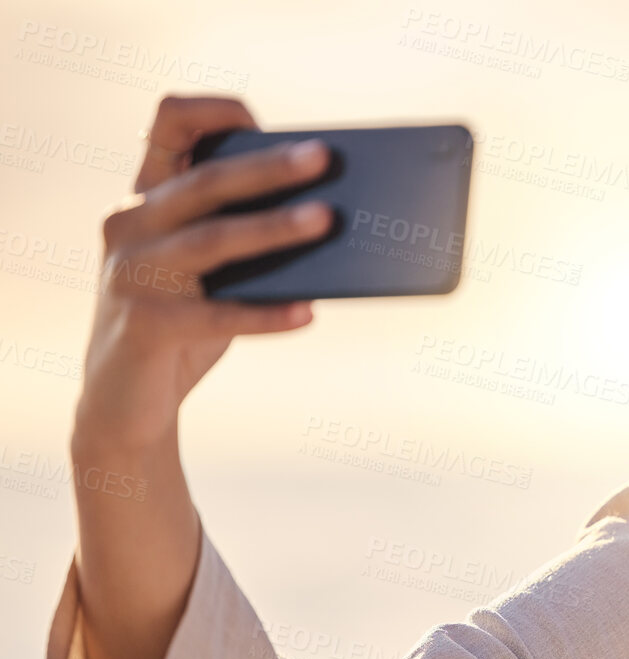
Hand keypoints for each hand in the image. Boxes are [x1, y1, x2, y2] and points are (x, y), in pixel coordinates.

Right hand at [77, 94, 331, 452]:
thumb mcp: (210, 272)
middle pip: (205, 179)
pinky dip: (266, 315)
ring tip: (328, 221)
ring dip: (274, 228)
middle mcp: (130, 224)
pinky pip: (217, 316)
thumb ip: (244, 237)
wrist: (124, 404)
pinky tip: (308, 313)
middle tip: (323, 159)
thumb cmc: (184, 325)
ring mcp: (131, 273)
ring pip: (213, 239)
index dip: (212, 112)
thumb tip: (332, 216)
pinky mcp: (144, 324)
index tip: (263, 120)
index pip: (168, 125)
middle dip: (267, 167)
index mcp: (147, 197)